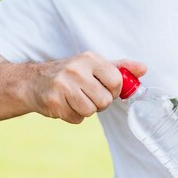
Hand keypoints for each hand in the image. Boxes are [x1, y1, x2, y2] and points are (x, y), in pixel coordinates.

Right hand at [29, 51, 145, 123]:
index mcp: (89, 58)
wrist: (33, 82)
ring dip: (86, 110)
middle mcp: (76, 70)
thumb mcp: (94, 65)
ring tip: (75, 99)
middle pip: (105, 100)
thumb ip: (120, 67)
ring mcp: (63, 86)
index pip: (116, 81)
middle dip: (99, 102)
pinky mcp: (53, 102)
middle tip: (87, 95)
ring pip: (91, 111)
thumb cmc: (71, 74)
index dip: (113, 90)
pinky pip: (77, 119)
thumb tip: (144, 69)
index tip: (105, 89)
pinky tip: (65, 104)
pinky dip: (73, 116)